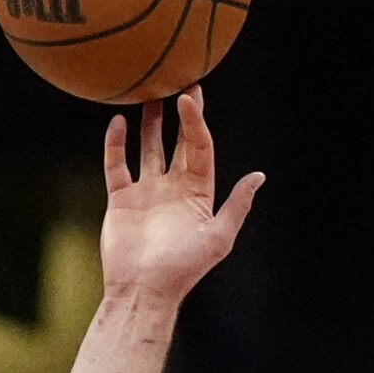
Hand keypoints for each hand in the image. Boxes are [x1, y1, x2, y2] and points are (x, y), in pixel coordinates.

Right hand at [97, 85, 262, 303]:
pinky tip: (116, 122)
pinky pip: (117, 166)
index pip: (199, 148)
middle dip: (179, 115)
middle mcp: (173, 188)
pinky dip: (115, 144)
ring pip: (147, 149)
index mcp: (198, 193)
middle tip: (180, 82)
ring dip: (149, 124)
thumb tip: (258, 176)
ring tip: (147, 95)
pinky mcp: (120, 200)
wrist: (143, 290)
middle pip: (176, 143)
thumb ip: (237, 205)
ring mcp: (146, 193)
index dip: (195, 122)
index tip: (190, 97)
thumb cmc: (183, 268)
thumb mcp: (218, 237)